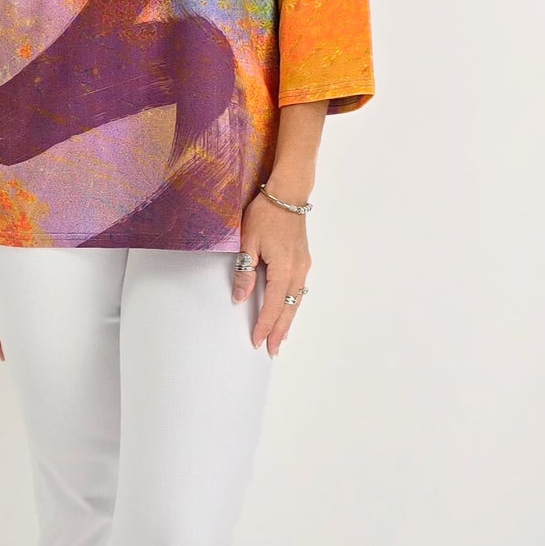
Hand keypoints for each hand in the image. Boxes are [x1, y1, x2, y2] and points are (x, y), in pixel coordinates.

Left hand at [235, 188, 310, 355]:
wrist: (287, 195)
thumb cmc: (266, 214)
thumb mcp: (248, 242)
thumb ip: (245, 272)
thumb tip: (240, 297)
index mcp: (284, 267)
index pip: (273, 304)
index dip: (265, 324)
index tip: (257, 340)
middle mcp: (298, 270)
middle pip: (289, 308)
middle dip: (280, 331)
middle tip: (272, 350)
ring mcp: (304, 266)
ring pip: (296, 300)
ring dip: (288, 320)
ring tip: (280, 338)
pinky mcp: (303, 261)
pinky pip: (299, 290)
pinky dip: (292, 305)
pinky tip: (288, 312)